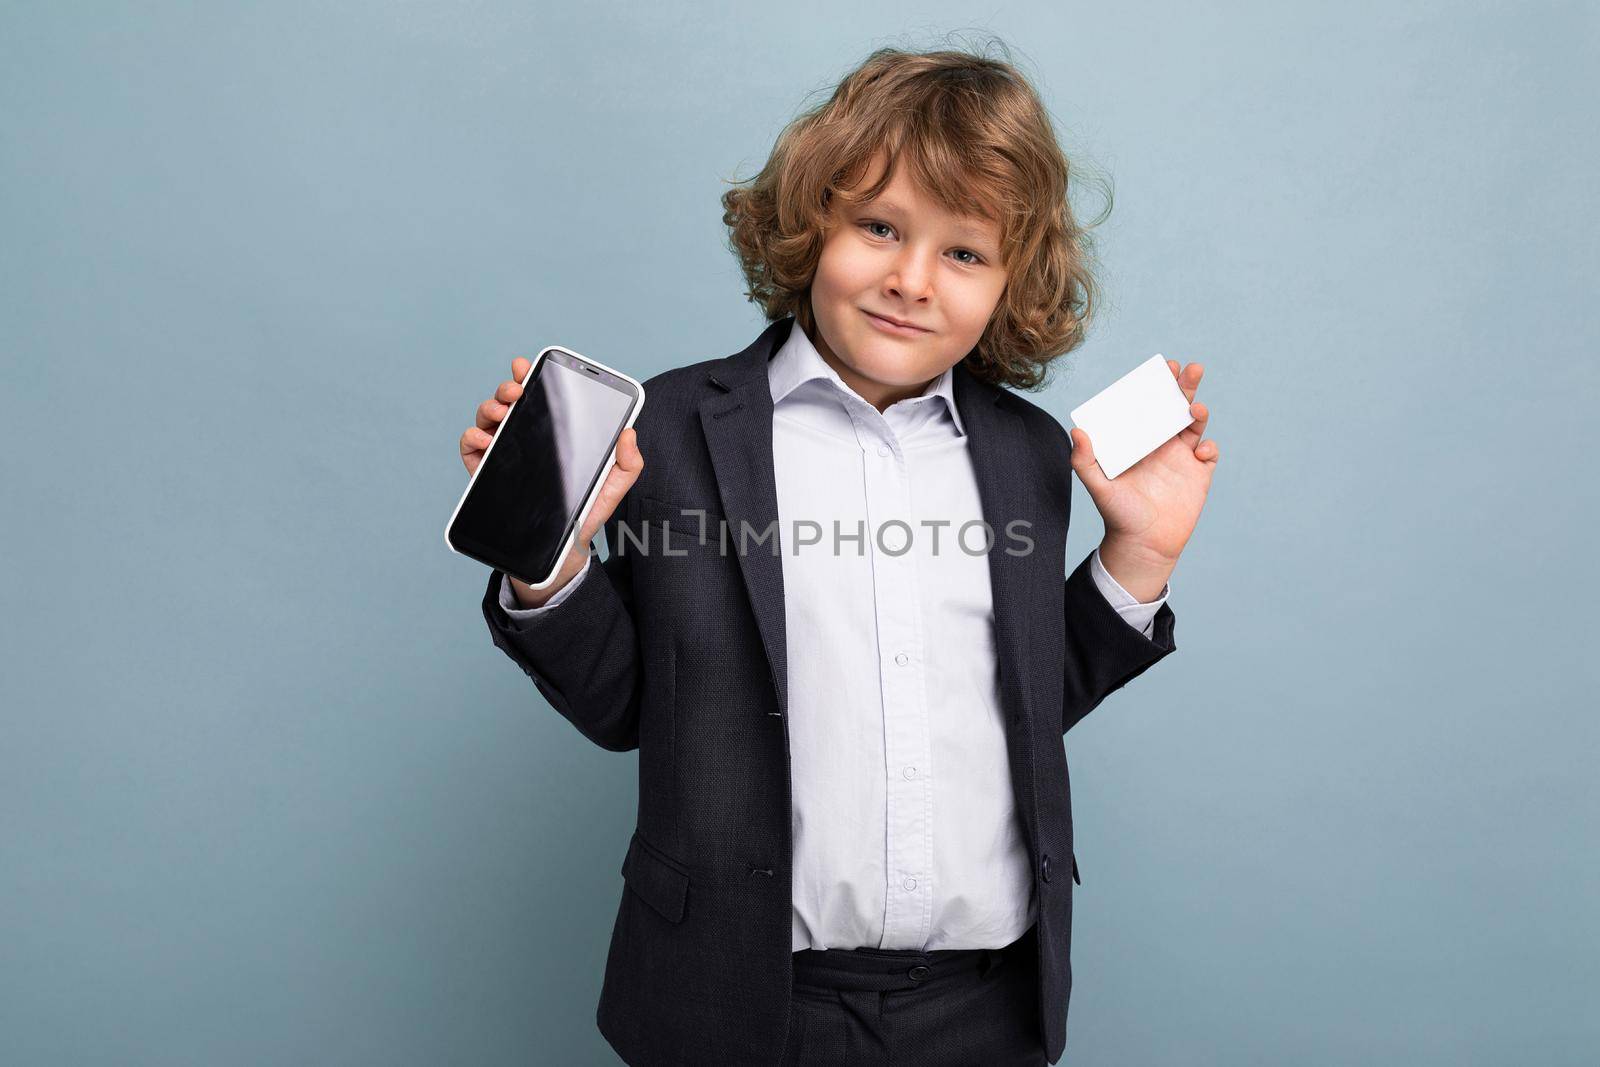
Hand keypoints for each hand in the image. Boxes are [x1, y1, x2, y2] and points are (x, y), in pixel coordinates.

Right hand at [461, 357, 644, 605]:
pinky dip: (473, 436)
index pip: (540, 397)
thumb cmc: (586, 511)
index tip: (529, 366)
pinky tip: (486, 439)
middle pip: (509, 400)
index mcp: (552, 432)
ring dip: (490, 407)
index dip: (531, 376)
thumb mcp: (613, 486)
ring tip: (503, 412)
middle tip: (518, 390)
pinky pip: (471, 445)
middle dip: (509, 386)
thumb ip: (629, 461)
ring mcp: (502, 451)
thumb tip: (630, 431)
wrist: (563, 548)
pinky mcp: (484, 469)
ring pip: (488, 416)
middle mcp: (525, 436)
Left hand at [1069, 360, 1217, 576]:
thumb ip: (1084, 460)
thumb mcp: (1098, 486)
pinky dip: (1209, 447)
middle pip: (1176, 406)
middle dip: (1184, 386)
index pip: (1148, 404)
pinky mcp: (1199, 474)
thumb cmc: (1117, 514)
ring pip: (1195, 424)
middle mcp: (1161, 443)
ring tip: (1195, 410)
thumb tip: (1077, 431)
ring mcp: (1182, 457)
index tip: (1163, 367)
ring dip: (1198, 411)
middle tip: (1189, 369)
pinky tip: (1199, 451)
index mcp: (1138, 439)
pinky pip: (1210, 453)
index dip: (1156, 385)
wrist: (1142, 545)